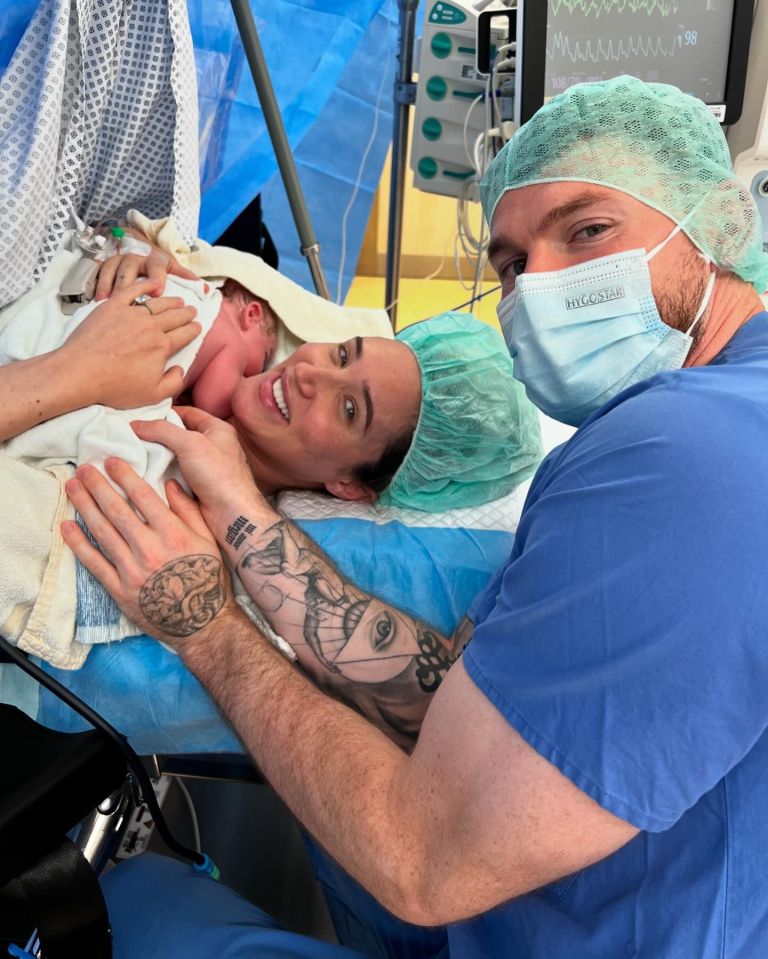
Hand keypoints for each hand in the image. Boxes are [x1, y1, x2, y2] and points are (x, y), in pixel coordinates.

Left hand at [61, 459, 233, 648]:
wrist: (201, 623)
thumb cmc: (208, 578)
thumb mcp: (208, 540)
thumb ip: (189, 511)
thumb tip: (170, 483)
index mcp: (173, 534)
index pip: (143, 497)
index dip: (124, 476)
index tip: (111, 461)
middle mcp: (149, 549)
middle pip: (116, 510)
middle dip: (97, 486)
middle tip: (82, 469)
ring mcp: (131, 570)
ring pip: (101, 532)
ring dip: (84, 507)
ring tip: (72, 488)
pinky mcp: (119, 589)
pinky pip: (93, 563)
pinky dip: (78, 544)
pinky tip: (66, 527)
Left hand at [62, 279, 200, 408]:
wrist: (81, 372)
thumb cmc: (115, 386)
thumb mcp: (152, 395)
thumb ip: (173, 383)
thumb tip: (180, 370)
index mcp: (162, 347)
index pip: (184, 335)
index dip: (193, 330)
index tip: (197, 327)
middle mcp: (151, 326)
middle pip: (175, 316)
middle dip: (186, 313)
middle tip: (192, 311)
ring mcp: (131, 313)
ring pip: (158, 303)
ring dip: (171, 301)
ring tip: (179, 300)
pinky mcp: (112, 306)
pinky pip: (132, 290)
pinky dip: (144, 285)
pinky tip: (153, 284)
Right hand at [94, 228, 198, 299]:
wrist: (132, 241)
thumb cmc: (154, 261)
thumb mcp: (169, 265)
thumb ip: (184, 276)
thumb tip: (205, 287)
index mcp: (154, 258)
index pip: (156, 266)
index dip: (157, 278)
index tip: (157, 291)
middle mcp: (136, 256)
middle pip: (131, 266)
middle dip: (129, 282)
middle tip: (127, 300)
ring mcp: (119, 258)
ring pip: (113, 268)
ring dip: (110, 283)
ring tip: (107, 300)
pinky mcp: (105, 263)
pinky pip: (99, 271)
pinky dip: (97, 283)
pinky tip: (97, 298)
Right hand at [131, 406, 265, 525]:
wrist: (232, 515)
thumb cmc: (219, 475)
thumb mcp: (190, 444)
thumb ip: (162, 430)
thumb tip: (135, 424)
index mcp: (217, 430)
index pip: (188, 412)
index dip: (165, 412)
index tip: (141, 416)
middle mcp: (212, 446)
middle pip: (178, 435)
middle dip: (156, 436)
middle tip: (131, 436)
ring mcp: (204, 468)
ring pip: (174, 456)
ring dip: (156, 457)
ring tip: (132, 454)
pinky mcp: (197, 486)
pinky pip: (175, 475)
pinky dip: (161, 473)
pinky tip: (143, 473)